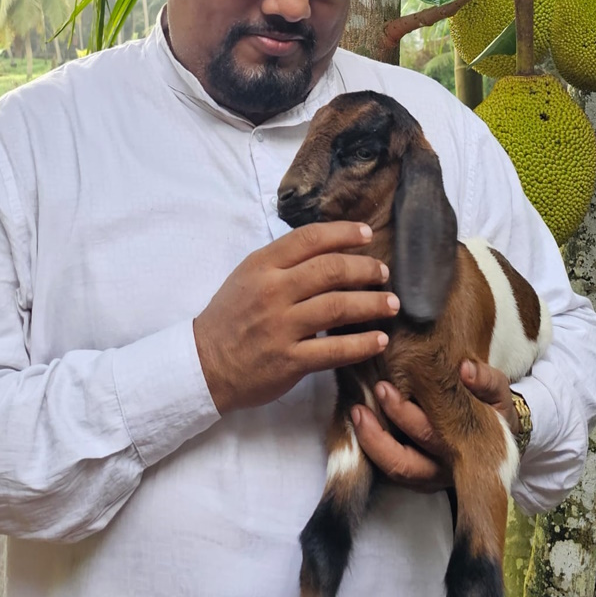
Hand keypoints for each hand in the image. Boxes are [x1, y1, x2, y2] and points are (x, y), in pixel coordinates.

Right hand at [194, 221, 398, 413]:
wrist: (204, 364)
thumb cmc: (230, 317)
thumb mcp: (247, 277)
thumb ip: (282, 262)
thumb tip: (328, 250)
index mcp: (262, 266)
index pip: (309, 238)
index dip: (344, 233)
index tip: (367, 235)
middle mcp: (272, 291)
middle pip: (331, 270)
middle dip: (366, 269)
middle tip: (384, 273)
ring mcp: (281, 327)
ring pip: (338, 307)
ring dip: (372, 304)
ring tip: (391, 304)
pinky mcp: (289, 360)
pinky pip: (334, 350)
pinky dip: (362, 344)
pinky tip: (379, 339)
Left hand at [350, 360, 517, 491]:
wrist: (499, 429)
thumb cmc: (493, 407)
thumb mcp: (498, 391)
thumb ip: (486, 381)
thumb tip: (465, 369)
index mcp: (467, 449)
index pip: (429, 435)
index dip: (403, 415)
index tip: (384, 388)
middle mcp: (445, 468)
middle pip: (404, 464)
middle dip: (377, 436)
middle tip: (358, 407)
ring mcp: (430, 475)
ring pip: (395, 471)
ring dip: (370, 445)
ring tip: (355, 413)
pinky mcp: (417, 473)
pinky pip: (391, 470)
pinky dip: (373, 450)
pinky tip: (359, 424)